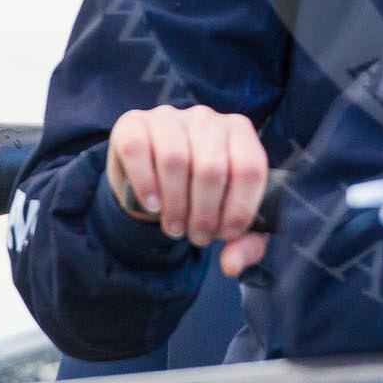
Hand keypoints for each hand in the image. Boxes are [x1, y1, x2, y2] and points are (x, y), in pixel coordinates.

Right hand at [105, 105, 269, 276]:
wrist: (151, 185)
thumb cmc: (198, 198)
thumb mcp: (226, 219)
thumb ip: (244, 243)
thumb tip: (231, 266)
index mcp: (239, 131)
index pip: (250, 168)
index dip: (239, 209)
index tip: (225, 235)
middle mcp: (206, 117)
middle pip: (211, 168)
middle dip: (204, 214)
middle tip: (196, 236)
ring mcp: (168, 116)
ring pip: (175, 160)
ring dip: (175, 205)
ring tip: (174, 228)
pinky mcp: (132, 124)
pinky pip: (138, 151)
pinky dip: (145, 184)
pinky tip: (152, 205)